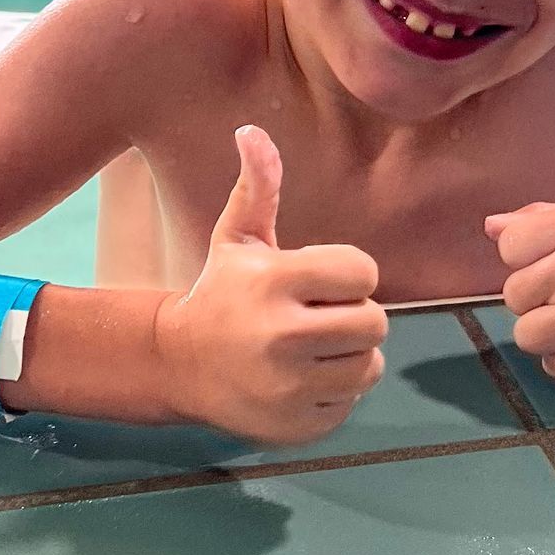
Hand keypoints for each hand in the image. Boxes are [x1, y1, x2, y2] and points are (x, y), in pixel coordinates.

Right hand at [154, 127, 386, 445]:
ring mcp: (290, 386)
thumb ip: (257, 187)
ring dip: (351, 355)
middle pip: (376, 322)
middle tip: (322, 315)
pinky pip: (351, 402)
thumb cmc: (220, 293)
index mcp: (275, 282)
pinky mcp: (297, 423)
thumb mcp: (236, 239)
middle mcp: (283, 336)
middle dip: (355, 315)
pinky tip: (300, 379)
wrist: (179, 366)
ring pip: (369, 365)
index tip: (320, 280)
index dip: (350, 273)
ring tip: (314, 347)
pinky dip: (335, 392)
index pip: (364, 272)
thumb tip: (252, 130)